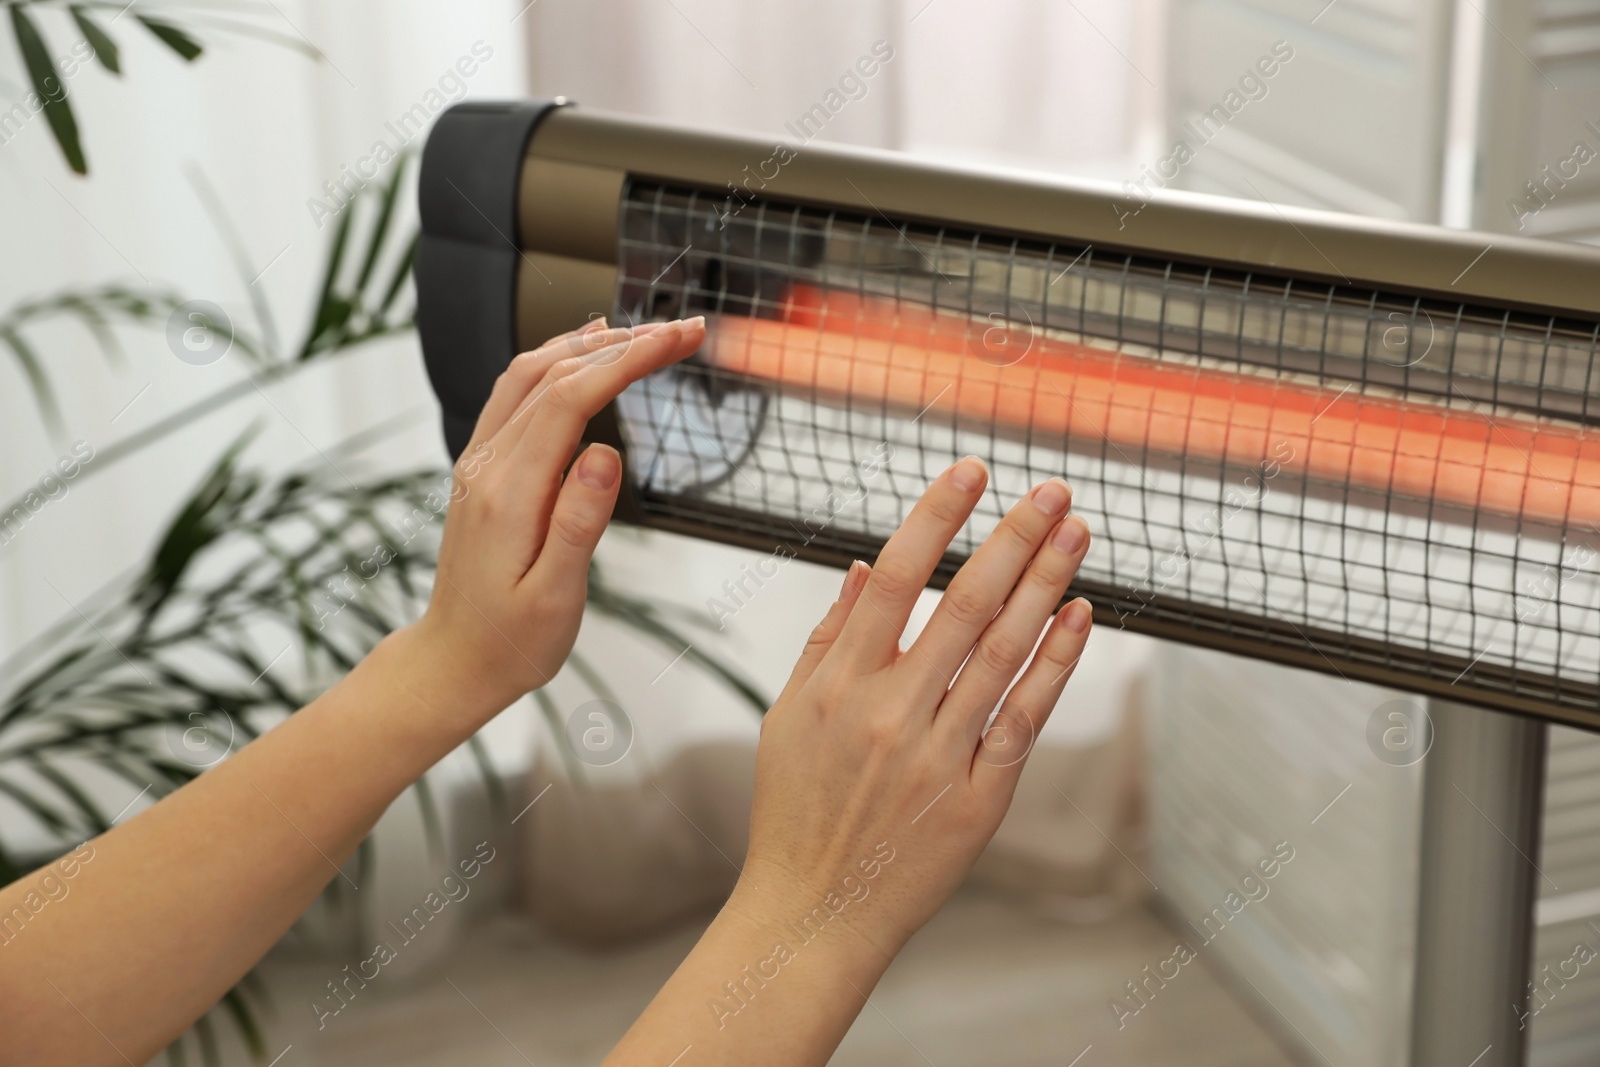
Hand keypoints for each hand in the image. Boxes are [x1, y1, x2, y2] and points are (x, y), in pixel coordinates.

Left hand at [412, 316, 706, 716]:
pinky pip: (515, 394)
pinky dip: (556, 362)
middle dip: (623, 343)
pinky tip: (582, 354)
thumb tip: (605, 453)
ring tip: (645, 331)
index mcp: (510, 493)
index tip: (679, 339)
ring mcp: (479, 463)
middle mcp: (487, 466)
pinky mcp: (482, 469)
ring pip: (529, 374)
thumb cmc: (511, 641)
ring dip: (588, 344)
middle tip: (684, 331)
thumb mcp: (555, 597)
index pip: (571, 398)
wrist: (454, 662)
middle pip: (554, 374)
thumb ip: (579, 522)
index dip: (628, 359)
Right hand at [735, 456, 1092, 958]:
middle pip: (964, 605)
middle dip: (1013, 539)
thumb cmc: (797, 811)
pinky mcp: (976, 798)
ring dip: (1045, 585)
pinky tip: (1078, 616)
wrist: (814, 911)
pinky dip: (1054, 663)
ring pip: (1003, 653)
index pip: (896, 577)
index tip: (973, 472)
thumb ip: (827, 640)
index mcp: (838, 684)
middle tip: (1053, 491)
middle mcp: (889, 712)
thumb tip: (864, 569)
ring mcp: (936, 755)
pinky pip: (1024, 718)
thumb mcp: (787, 717)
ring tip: (1077, 533)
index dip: (938, 517)